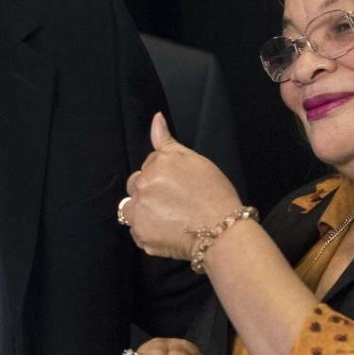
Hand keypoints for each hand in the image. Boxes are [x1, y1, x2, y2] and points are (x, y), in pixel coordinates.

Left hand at [125, 113, 241, 259]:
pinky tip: (167, 231)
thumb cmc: (214, 193)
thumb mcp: (195, 160)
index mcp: (155, 165)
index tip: (178, 184)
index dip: (164, 174)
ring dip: (143, 211)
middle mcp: (142, 187)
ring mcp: (139, 213)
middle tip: (173, 202)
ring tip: (168, 218)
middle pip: (136, 185)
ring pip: (131, 208)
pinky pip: (137, 231)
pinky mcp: (141, 236)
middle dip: (149, 190)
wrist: (222, 230)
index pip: (149, 164)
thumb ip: (168, 141)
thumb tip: (156, 118)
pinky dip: (148, 231)